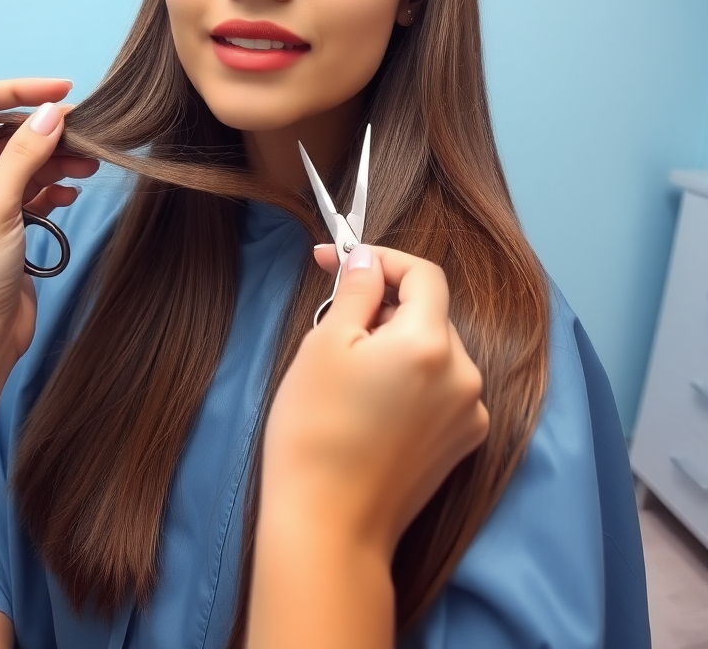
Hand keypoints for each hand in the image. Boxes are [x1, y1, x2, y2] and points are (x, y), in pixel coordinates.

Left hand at [0, 79, 97, 363]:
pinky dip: (48, 185)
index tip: (58, 90)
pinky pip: (24, 185)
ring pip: (14, 158)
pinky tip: (70, 191)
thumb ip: (24, 153)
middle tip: (81, 130)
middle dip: (39, 131)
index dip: (13, 91)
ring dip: (51, 159)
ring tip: (85, 165)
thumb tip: (52, 112)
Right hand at [262, 244, 488, 562]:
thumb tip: (367, 260)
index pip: (423, 273)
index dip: (381, 260)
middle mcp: (465, 374)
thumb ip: (355, 291)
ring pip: (433, 351)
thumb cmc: (315, 431)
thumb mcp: (324, 344)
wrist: (328, 524)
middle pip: (429, 313)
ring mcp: (470, 412)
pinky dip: (411, 380)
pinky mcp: (464, 443)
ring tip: (348, 372)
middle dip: (384, 307)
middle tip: (333, 323)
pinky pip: (441, 388)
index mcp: (430, 342)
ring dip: (396, 344)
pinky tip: (372, 404)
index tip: (341, 263)